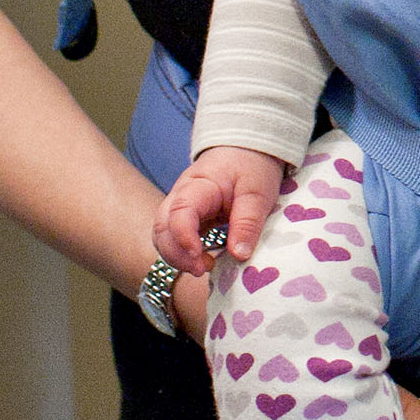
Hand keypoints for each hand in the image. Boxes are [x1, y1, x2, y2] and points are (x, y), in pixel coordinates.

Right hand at [155, 145, 288, 273]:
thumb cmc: (251, 166)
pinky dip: (182, 254)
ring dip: (176, 257)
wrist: (245, 149)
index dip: (183, 237)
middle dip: (175, 254)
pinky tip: (204, 261)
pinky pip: (173, 239)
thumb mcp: (258, 192)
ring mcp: (179, 208)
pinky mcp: (185, 219)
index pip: (179, 212)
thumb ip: (248, 222)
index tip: (199, 257)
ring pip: (162, 236)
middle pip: (161, 227)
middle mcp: (180, 196)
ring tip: (205, 268)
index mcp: (198, 185)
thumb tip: (239, 255)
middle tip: (203, 269)